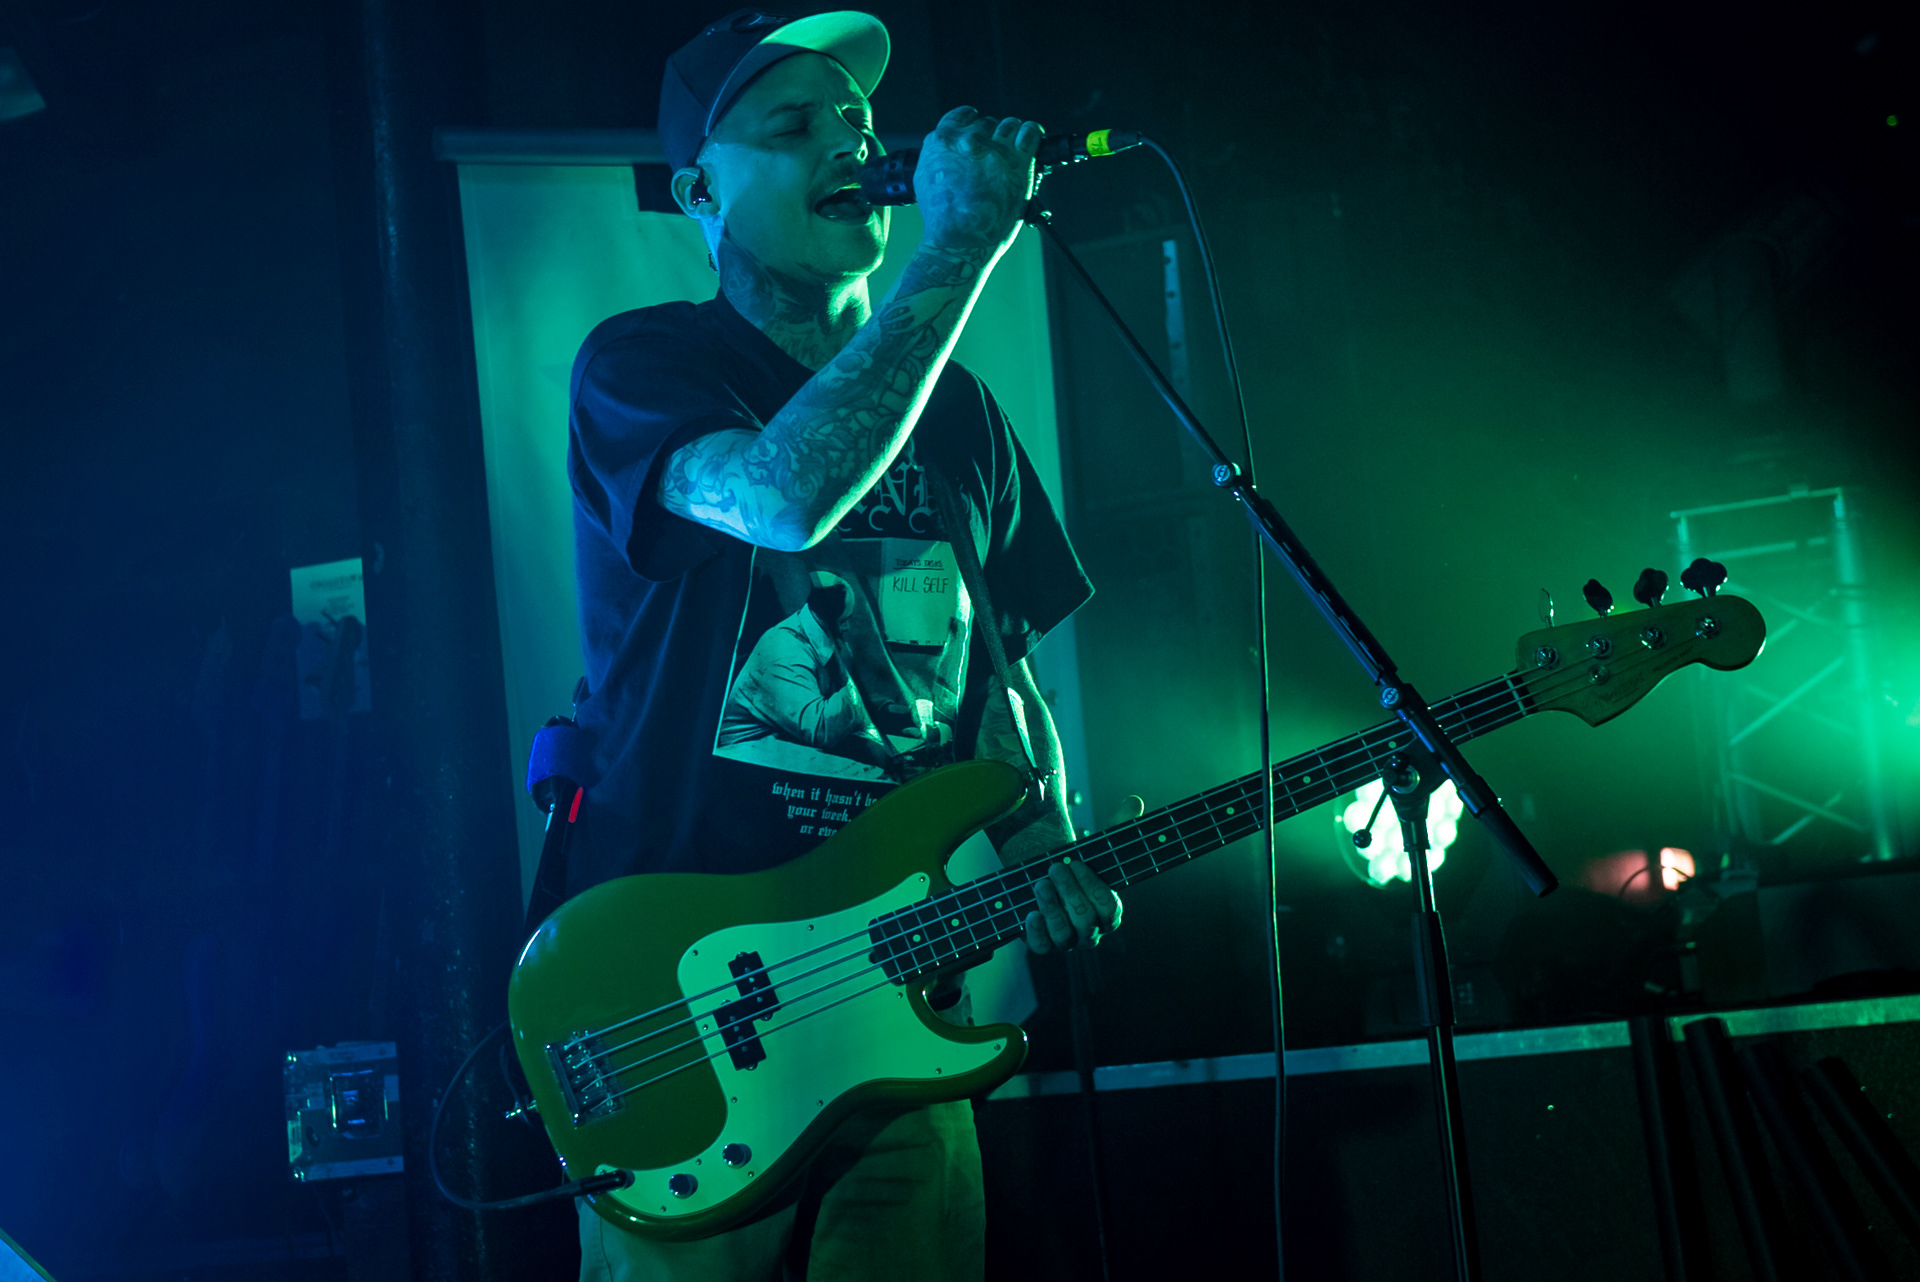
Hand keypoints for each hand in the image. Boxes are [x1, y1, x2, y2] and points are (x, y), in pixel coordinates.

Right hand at [914, 106, 1041, 253]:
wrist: (959, 241)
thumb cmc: (942, 220)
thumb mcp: (925, 179)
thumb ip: (939, 157)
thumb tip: (950, 150)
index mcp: (943, 141)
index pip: (962, 116)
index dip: (972, 122)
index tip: (976, 128)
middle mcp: (969, 141)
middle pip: (987, 123)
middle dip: (991, 135)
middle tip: (993, 154)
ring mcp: (995, 150)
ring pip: (1009, 126)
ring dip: (1011, 135)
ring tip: (1012, 149)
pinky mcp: (1018, 163)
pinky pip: (1031, 133)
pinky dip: (1031, 133)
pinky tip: (1030, 138)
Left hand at [1025, 858, 1121, 953]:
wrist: (1039, 884)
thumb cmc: (1066, 873)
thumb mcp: (1078, 865)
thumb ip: (1085, 856)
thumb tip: (1085, 836)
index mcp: (1106, 916)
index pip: (1109, 908)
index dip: (1093, 886)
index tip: (1076, 864)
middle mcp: (1089, 934)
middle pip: (1085, 920)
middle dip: (1070, 892)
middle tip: (1056, 868)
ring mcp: (1067, 942)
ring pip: (1064, 934)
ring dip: (1052, 907)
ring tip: (1041, 884)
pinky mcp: (1043, 945)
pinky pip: (1041, 945)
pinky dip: (1037, 930)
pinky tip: (1032, 914)